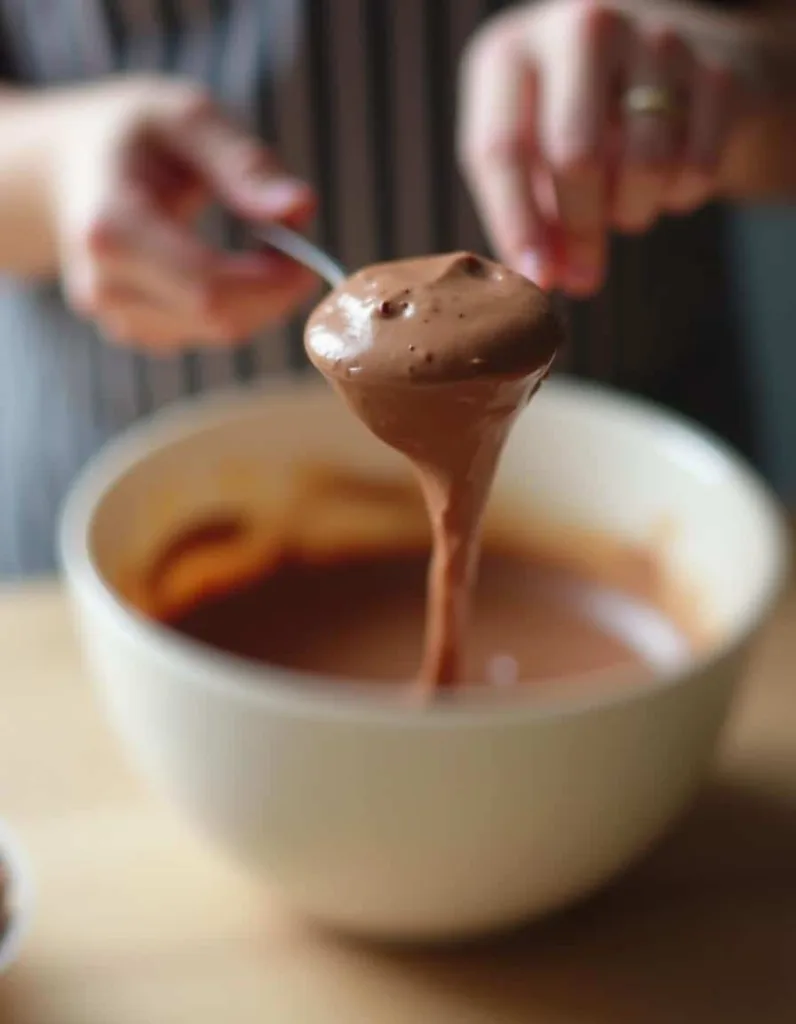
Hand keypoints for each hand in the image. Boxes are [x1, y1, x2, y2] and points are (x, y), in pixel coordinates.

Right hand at [52, 76, 316, 349]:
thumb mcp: (187, 117)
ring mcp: (115, 316)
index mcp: (111, 229)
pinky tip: (235, 269)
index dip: (274, 283)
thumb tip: (302, 209)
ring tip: (262, 247)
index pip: (210, 289)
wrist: (59, 170)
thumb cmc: (130, 136)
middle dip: (275, 292)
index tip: (307, 254)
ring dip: (260, 300)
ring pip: (219, 333)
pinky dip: (239, 308)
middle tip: (295, 248)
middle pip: (220, 320)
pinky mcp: (134, 331)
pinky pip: (207, 335)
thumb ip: (244, 163)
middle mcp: (104, 286)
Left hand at [459, 0, 761, 296]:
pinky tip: (668, 181)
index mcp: (511, 54)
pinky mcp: (716, 69)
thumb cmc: (575, 124)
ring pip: (645, 165)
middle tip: (585, 271)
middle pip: (576, 156)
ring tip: (624, 205)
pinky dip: (680, 196)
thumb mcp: (531, 161)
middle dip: (581, 228)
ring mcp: (654, 39)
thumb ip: (530, 220)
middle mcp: (581, 29)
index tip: (538, 279)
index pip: (502, 149)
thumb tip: (552, 280)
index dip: (518, 226)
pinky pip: (697, 167)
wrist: (668, 66)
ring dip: (633, 213)